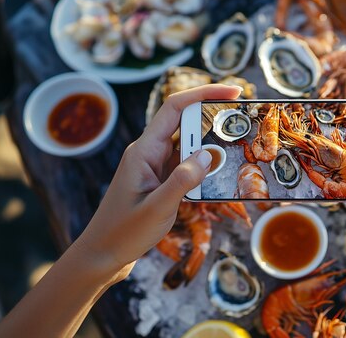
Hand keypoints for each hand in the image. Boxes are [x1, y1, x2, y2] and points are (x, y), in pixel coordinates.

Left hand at [74, 84, 241, 278]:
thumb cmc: (123, 233)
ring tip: (238, 147)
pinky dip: (204, 166)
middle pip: (185, 122)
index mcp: (143, 151)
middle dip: (213, 117)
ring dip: (211, 144)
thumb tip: (208, 156)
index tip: (233, 91)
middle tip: (243, 120)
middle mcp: (149, 153)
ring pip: (188, 145)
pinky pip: (187, 164)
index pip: (175, 109)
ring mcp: (155, 167)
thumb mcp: (156, 209)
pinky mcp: (161, 181)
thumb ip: (182, 181)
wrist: (102, 255)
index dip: (204, 94)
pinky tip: (221, 174)